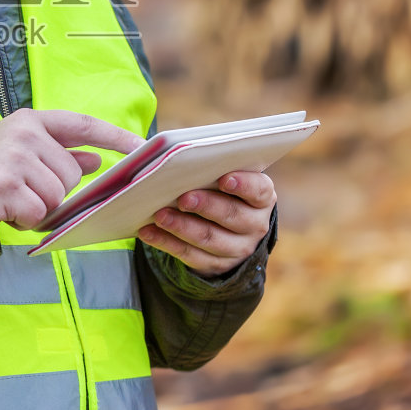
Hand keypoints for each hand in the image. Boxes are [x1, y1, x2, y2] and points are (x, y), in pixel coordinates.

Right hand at [0, 109, 143, 231]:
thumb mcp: (21, 152)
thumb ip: (58, 153)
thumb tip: (96, 159)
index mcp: (31, 121)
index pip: (83, 124)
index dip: (114, 136)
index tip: (141, 145)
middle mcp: (25, 134)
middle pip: (71, 173)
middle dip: (54, 191)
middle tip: (24, 190)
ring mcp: (15, 159)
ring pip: (57, 196)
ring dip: (39, 208)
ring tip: (13, 200)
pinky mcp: (7, 187)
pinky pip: (39, 214)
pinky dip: (25, 220)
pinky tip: (6, 211)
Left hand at [138, 170, 275, 276]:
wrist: (227, 230)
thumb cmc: (218, 189)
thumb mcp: (220, 175)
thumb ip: (201, 161)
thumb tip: (158, 144)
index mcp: (261, 197)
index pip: (258, 190)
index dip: (243, 184)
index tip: (223, 178)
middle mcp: (255, 224)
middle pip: (232, 215)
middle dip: (206, 206)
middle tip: (183, 198)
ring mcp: (238, 248)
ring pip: (210, 239)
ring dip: (183, 227)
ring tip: (160, 215)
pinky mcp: (216, 265)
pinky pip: (190, 255)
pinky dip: (167, 243)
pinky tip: (148, 232)